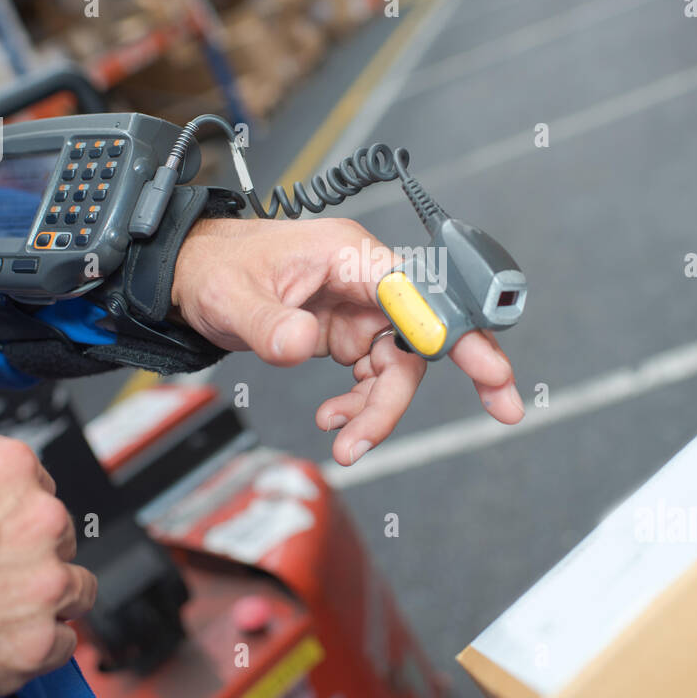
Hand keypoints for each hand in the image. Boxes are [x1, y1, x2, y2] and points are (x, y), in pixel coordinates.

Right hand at [0, 437, 95, 697]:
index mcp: (7, 467)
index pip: (42, 487)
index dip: (14, 516)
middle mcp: (38, 518)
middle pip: (59, 537)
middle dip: (28, 557)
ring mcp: (43, 582)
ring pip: (73, 587)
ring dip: (42, 599)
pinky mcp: (36, 641)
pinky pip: (62, 643)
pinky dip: (35, 648)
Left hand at [172, 217, 523, 465]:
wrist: (193, 275)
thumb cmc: (217, 268)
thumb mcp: (233, 298)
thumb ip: (270, 324)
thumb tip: (302, 345)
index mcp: (350, 255)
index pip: (420, 292)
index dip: (459, 330)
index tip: (491, 367)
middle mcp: (365, 280)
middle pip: (423, 333)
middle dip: (458, 374)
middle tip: (503, 409)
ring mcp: (358, 307)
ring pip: (399, 364)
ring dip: (383, 409)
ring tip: (347, 443)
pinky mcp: (346, 331)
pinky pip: (372, 373)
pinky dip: (361, 404)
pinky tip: (335, 421)